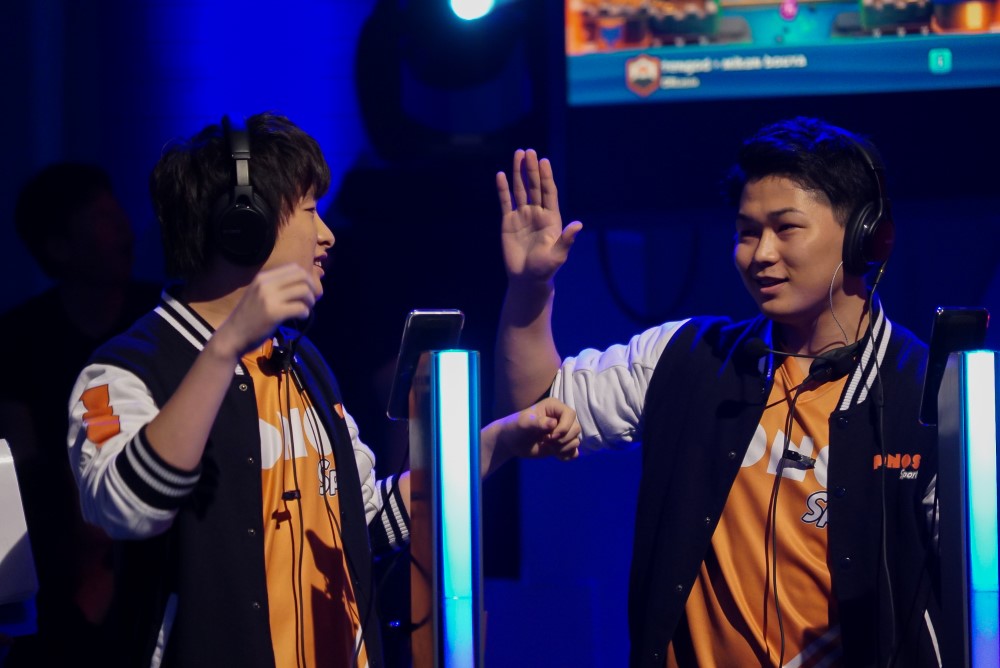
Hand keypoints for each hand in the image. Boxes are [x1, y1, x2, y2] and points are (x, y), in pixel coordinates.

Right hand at [213, 263, 319, 357]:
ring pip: (304, 291)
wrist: (233, 336)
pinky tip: (301, 318)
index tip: (306, 291)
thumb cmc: (249, 317)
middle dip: (311, 288)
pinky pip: (301, 308)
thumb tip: (304, 284)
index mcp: (263, 277)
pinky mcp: (274, 313)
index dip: (306, 279)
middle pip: (302, 276)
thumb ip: (277, 287)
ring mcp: (269, 298)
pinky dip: (305, 313)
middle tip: (309, 301)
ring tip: (305, 309)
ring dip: (310, 301)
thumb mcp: (259, 294)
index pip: (294, 268)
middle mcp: (265, 284)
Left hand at [493, 397, 580, 466]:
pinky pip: (574, 451)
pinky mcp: (562, 444)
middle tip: (546, 441)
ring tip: (548, 448)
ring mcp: (563, 432)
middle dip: (562, 439)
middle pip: (576, 428)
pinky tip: (555, 456)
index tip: (549, 436)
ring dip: (563, 448)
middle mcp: (561, 418)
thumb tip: (553, 423)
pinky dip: (567, 455)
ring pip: (576, 441)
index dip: (564, 427)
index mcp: (554, 407)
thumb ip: (538, 423)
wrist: (512, 442)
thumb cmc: (516, 427)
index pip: (571, 414)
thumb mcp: (524, 423)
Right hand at [496, 149, 582, 284]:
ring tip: (517, 154)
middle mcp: (537, 213)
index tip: (544, 161)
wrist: (527, 279)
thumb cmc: (545, 268)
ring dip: (518, 173)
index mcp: (551, 218)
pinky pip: (505, 202)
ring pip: (520, 190)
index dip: (546, 177)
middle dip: (531, 169)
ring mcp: (522, 216)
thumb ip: (566, 239)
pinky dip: (503, 189)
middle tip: (528, 151)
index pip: (548, 192)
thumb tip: (579, 225)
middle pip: (534, 187)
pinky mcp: (508, 222)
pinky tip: (500, 175)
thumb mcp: (558, 255)